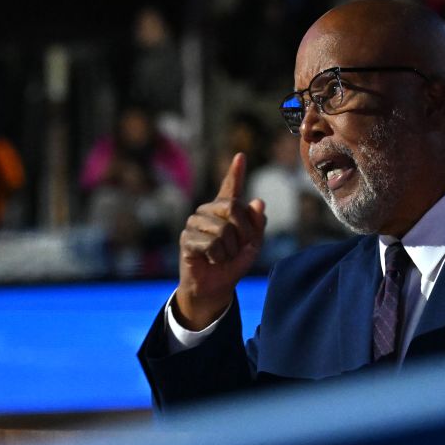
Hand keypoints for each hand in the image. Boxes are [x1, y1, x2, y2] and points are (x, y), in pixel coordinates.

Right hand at [175, 152, 265, 328]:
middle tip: (237, 249)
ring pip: (223, 230)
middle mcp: (209, 211)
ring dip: (230, 250)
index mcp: (226, 210)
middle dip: (243, 232)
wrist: (215, 287)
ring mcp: (195, 223)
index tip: (241, 157)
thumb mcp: (253, 245)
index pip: (231, 187)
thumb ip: (257, 224)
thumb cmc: (233, 264)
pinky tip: (212, 261)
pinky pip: (212, 244)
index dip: (236, 172)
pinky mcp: (186, 238)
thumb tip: (258, 201)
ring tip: (222, 257)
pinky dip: (218, 258)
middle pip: (233, 207)